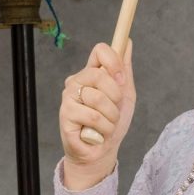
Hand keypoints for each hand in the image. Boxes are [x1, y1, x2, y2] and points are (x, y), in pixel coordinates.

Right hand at [59, 42, 134, 187]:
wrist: (102, 151)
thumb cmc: (112, 123)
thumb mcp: (125, 95)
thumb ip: (125, 70)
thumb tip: (128, 42)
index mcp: (91, 73)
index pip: (100, 50)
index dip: (114, 62)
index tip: (122, 79)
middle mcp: (77, 81)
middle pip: (100, 74)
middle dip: (115, 97)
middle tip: (114, 111)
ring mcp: (69, 97)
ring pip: (98, 98)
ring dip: (111, 117)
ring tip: (106, 125)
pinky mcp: (65, 114)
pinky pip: (92, 117)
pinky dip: (103, 129)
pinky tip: (98, 133)